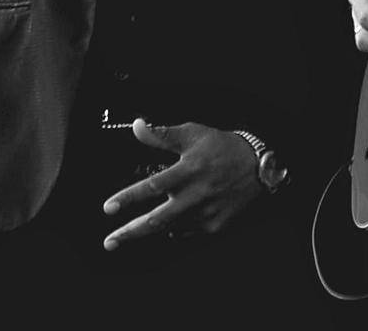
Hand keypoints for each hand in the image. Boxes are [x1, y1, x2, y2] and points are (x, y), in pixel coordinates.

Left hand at [100, 119, 260, 250]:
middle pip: (157, 220)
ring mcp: (206, 213)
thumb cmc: (223, 147)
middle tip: (109, 242)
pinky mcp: (215, 225)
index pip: (152, 186)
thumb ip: (162, 134)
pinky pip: (187, 231)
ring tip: (128, 234)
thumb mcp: (193, 134)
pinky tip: (170, 222)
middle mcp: (197, 194)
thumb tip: (136, 126)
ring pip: (170, 228)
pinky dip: (175, 228)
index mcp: (189, 170)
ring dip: (148, 231)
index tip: (108, 208)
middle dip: (130, 232)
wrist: (259, 165)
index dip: (128, 198)